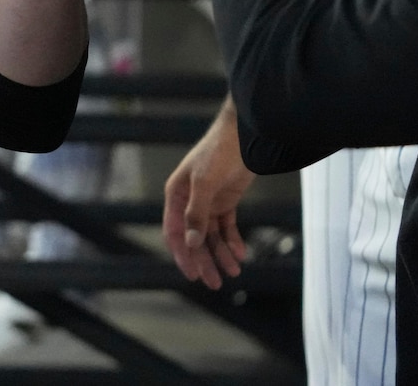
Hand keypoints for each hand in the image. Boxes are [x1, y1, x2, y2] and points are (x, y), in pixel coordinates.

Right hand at [162, 102, 254, 289]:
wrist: (244, 136)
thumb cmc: (218, 151)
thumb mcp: (205, 182)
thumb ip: (197, 213)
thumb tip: (191, 242)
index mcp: (176, 195)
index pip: (173, 231)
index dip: (182, 254)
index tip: (193, 274)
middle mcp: (189, 201)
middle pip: (194, 238)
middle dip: (204, 261)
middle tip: (214, 283)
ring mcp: (208, 202)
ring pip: (212, 236)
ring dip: (221, 254)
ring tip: (233, 272)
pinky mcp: (226, 201)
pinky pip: (227, 227)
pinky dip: (233, 241)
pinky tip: (241, 253)